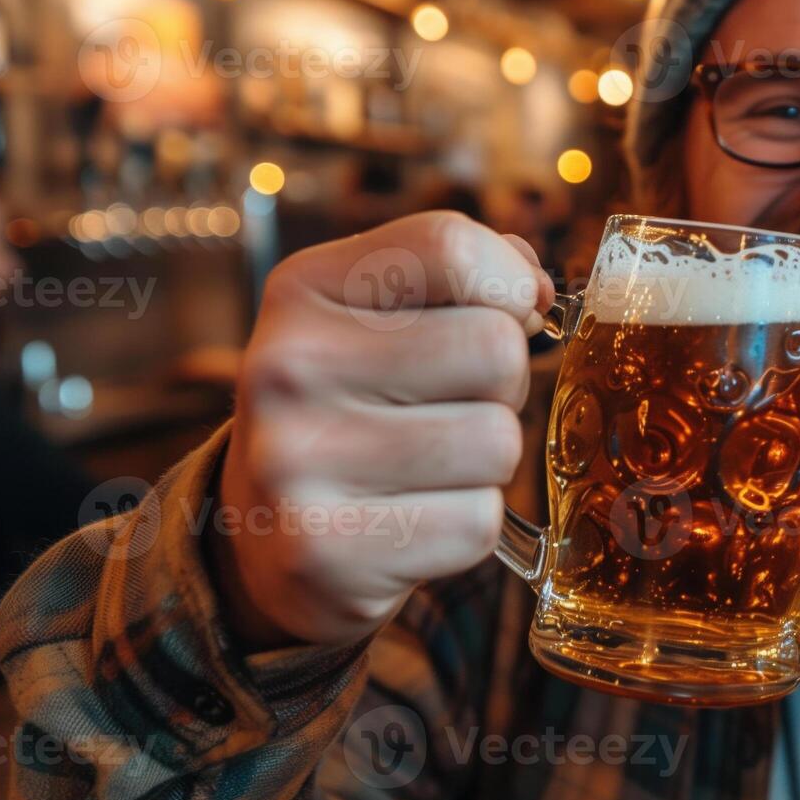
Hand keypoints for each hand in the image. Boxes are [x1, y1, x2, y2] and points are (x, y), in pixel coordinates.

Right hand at [216, 212, 553, 647]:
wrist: (264, 533)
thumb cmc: (353, 405)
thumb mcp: (378, 316)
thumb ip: (462, 276)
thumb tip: (534, 287)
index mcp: (301, 288)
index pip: (451, 247)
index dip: (508, 284)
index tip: (501, 315)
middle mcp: (286, 367)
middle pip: (495, 348)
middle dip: (502, 384)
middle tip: (450, 406)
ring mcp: (296, 463)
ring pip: (498, 440)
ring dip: (487, 460)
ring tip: (427, 465)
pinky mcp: (327, 552)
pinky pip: (477, 522)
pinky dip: (466, 525)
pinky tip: (412, 518)